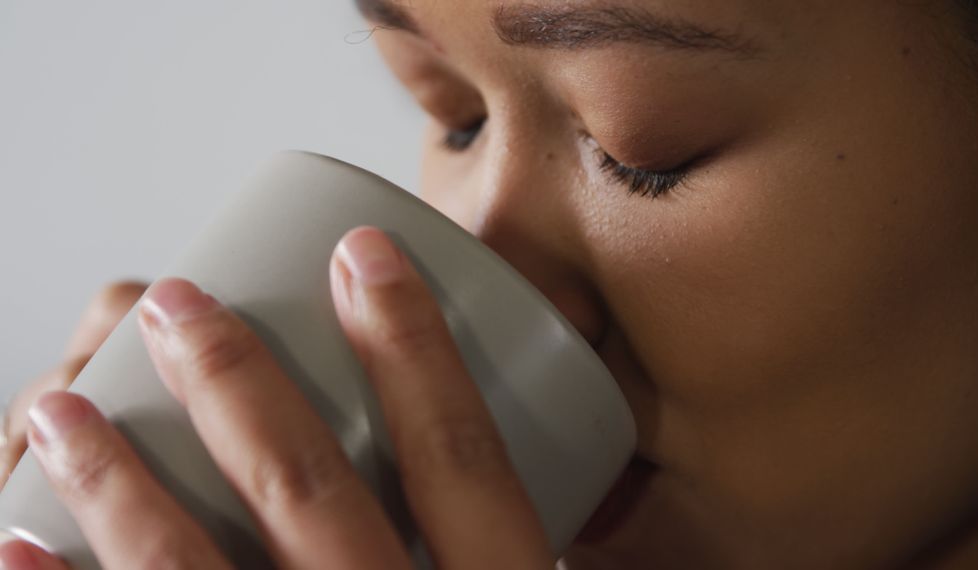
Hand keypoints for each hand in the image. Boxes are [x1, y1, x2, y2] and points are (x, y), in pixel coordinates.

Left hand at [1, 228, 552, 568]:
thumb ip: (505, 542)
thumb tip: (497, 447)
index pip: (460, 456)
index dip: (413, 344)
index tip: (364, 255)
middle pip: (310, 492)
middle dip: (236, 383)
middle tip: (181, 305)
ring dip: (119, 485)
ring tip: (64, 412)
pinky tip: (19, 546)